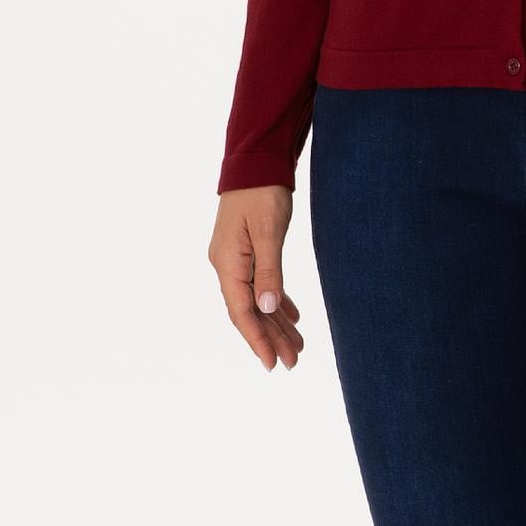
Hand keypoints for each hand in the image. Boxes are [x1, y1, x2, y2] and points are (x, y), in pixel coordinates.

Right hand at [209, 185, 305, 371]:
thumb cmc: (262, 192)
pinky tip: (292, 316)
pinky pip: (261, 285)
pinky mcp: (247, 251)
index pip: (242, 312)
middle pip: (249, 311)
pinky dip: (276, 301)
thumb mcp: (269, 232)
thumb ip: (269, 271)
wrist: (256, 161)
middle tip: (294, 361)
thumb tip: (269, 309)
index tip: (273, 364)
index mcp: (227, 263)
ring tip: (298, 346)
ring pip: (257, 300)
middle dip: (271, 337)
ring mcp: (236, 258)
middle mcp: (227, 265)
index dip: (258, 340)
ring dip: (276, 323)